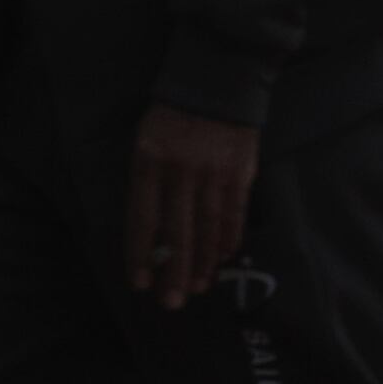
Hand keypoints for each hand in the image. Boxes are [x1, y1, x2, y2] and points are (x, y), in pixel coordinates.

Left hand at [121, 106, 260, 305]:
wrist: (216, 81)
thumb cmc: (172, 118)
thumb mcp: (145, 144)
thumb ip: (147, 183)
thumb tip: (151, 233)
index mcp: (149, 163)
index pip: (142, 219)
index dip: (141, 255)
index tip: (141, 284)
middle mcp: (180, 171)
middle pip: (176, 231)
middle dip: (174, 270)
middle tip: (172, 302)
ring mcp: (214, 172)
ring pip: (207, 227)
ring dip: (203, 261)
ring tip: (198, 287)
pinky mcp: (241, 170)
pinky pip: (234, 212)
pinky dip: (228, 237)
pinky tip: (223, 258)